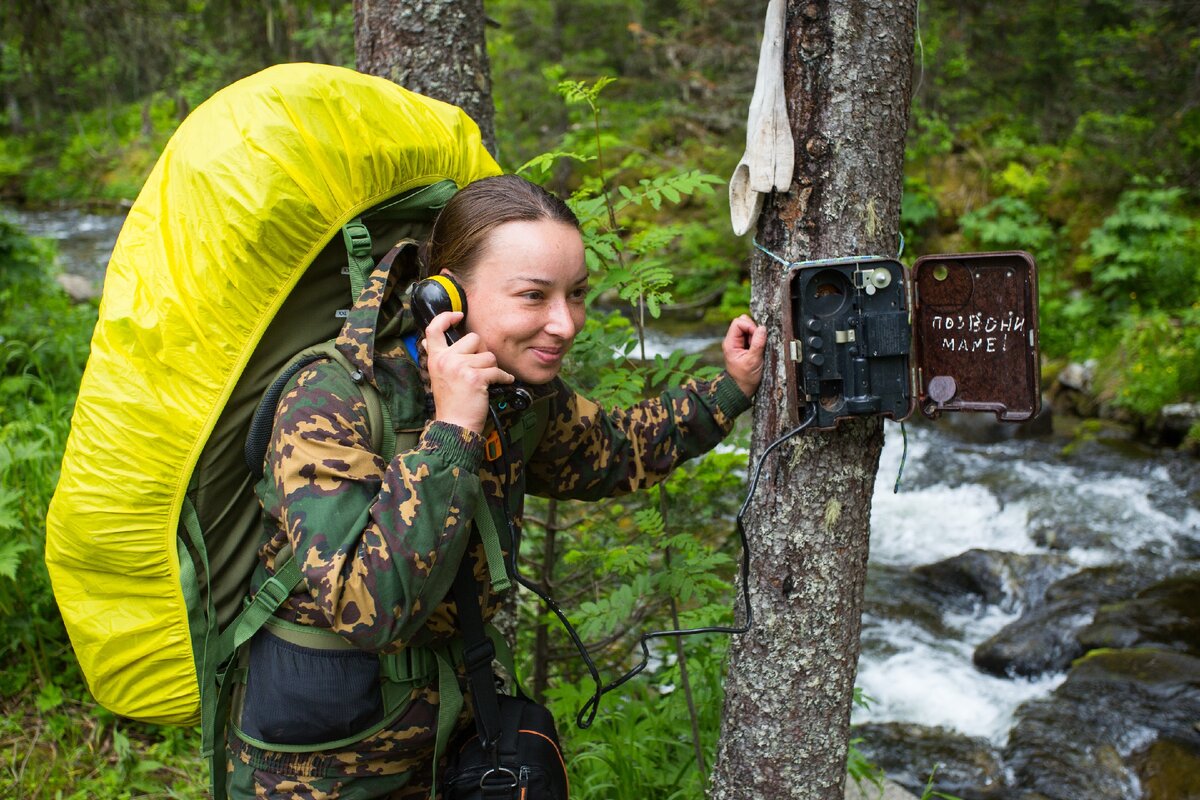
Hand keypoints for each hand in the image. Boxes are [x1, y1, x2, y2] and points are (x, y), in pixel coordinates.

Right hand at [424, 311, 513, 433]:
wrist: (455, 425)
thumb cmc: (450, 402)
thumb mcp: (437, 376)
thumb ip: (438, 356)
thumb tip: (428, 339)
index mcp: (436, 358)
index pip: (434, 329)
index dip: (446, 317)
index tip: (458, 315)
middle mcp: (446, 360)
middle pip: (474, 338)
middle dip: (482, 352)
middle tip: (478, 369)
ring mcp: (460, 368)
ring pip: (488, 355)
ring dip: (491, 368)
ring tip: (484, 381)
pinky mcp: (475, 378)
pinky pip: (497, 371)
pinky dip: (503, 378)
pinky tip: (502, 383)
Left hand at [722, 314, 766, 397]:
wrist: (742, 388)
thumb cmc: (745, 378)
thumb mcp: (753, 361)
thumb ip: (757, 343)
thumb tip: (762, 328)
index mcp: (730, 343)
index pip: (738, 323)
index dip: (750, 325)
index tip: (758, 335)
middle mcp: (732, 341)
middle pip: (742, 322)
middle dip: (753, 329)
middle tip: (757, 342)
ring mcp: (738, 343)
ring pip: (748, 328)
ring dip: (755, 335)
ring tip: (757, 348)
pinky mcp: (744, 346)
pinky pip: (751, 336)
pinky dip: (756, 339)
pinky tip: (757, 350)